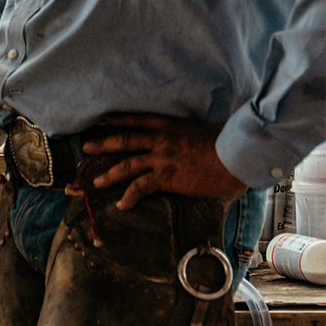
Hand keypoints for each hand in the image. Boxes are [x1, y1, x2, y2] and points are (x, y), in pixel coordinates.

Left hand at [82, 114, 246, 210]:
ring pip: (127, 165)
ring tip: (95, 182)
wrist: (238, 154)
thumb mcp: (211, 132)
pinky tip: (122, 205)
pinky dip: (129, 197)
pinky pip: (140, 187)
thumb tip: (203, 142)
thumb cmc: (233, 144)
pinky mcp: (166, 176)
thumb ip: (198, 136)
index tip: (106, 120)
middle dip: (103, 143)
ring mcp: (162, 158)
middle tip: (87, 146)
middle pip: (125, 140)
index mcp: (173, 126)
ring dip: (109, 174)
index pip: (140, 120)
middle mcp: (162, 140)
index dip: (121, 120)